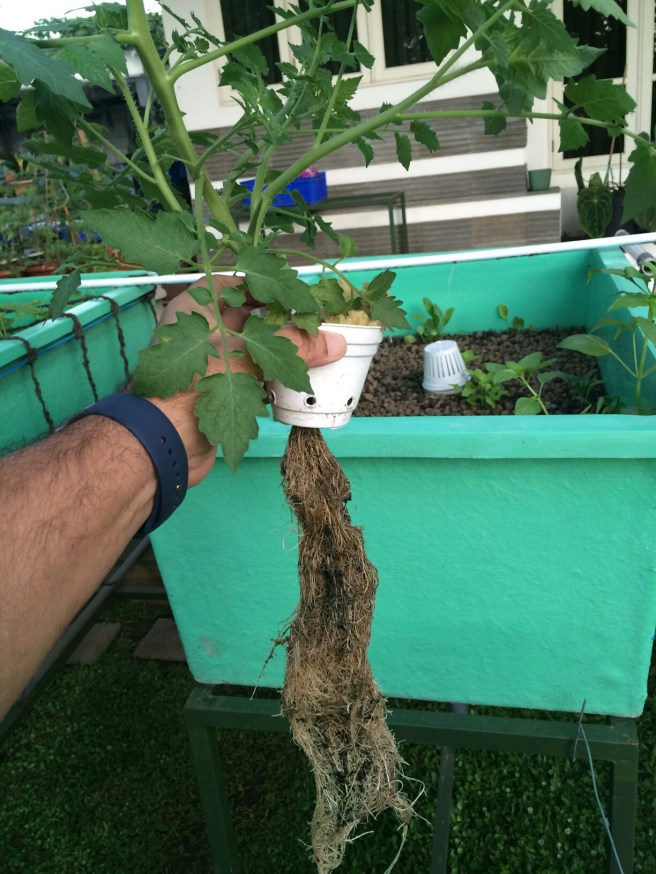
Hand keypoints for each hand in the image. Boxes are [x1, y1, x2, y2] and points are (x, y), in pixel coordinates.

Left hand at [148, 273, 346, 484]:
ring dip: (276, 354)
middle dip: (279, 323)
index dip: (268, 286)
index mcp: (197, 307)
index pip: (236, 282)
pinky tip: (291, 385)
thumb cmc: (200, 384)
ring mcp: (203, 362)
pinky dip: (267, 379)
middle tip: (313, 325)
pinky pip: (246, 377)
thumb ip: (295, 347)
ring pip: (248, 350)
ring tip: (311, 353)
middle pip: (247, 318)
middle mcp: (197, 329)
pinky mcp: (212, 391)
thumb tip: (337, 342)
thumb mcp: (253, 358)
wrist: (166, 442)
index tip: (299, 294)